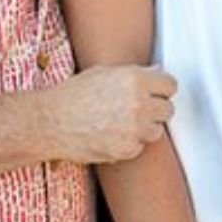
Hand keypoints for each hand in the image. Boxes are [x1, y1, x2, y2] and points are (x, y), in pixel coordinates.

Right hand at [45, 64, 176, 163]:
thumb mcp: (105, 73)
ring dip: (146, 127)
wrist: (51, 122)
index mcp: (135, 79)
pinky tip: (114, 134)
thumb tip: (156, 72)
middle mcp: (138, 103)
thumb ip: (135, 73)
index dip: (162, 88)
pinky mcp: (126, 149)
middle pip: (168, 109)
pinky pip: (140, 146)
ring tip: (124, 122)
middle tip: (141, 108)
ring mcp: (134, 128)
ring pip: (157, 130)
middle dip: (157, 108)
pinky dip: (131, 143)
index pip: (170, 85)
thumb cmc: (73, 95)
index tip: (158, 92)